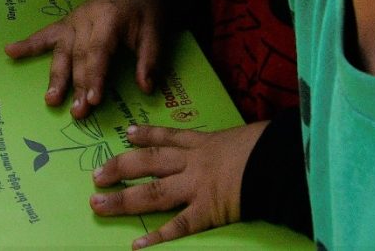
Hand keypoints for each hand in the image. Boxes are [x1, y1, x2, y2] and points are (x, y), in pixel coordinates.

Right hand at [6, 0, 172, 118]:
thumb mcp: (157, 31)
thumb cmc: (148, 10)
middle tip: (77, 112)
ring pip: (61, 50)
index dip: (94, 76)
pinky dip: (27, 44)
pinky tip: (9, 52)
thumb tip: (145, 88)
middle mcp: (86, 17)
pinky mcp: (66, 23)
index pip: (99, 51)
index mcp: (109, 17)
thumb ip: (150, 59)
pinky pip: (45, 34)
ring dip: (56, 76)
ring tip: (51, 99)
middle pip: (78, 55)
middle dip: (76, 85)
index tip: (93, 101)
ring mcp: (73, 19)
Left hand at [91, 122, 268, 246]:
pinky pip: (177, 226)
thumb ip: (235, 144)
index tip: (126, 134)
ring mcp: (196, 187)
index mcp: (204, 142)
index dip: (145, 136)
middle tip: (95, 175)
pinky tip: (137, 244)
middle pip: (147, 163)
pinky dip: (157, 237)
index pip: (168, 137)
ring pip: (151, 193)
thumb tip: (238, 146)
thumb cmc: (269, 144)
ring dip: (122, 200)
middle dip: (119, 168)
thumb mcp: (247, 136)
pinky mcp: (207, 211)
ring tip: (98, 204)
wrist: (279, 159)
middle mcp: (192, 163)